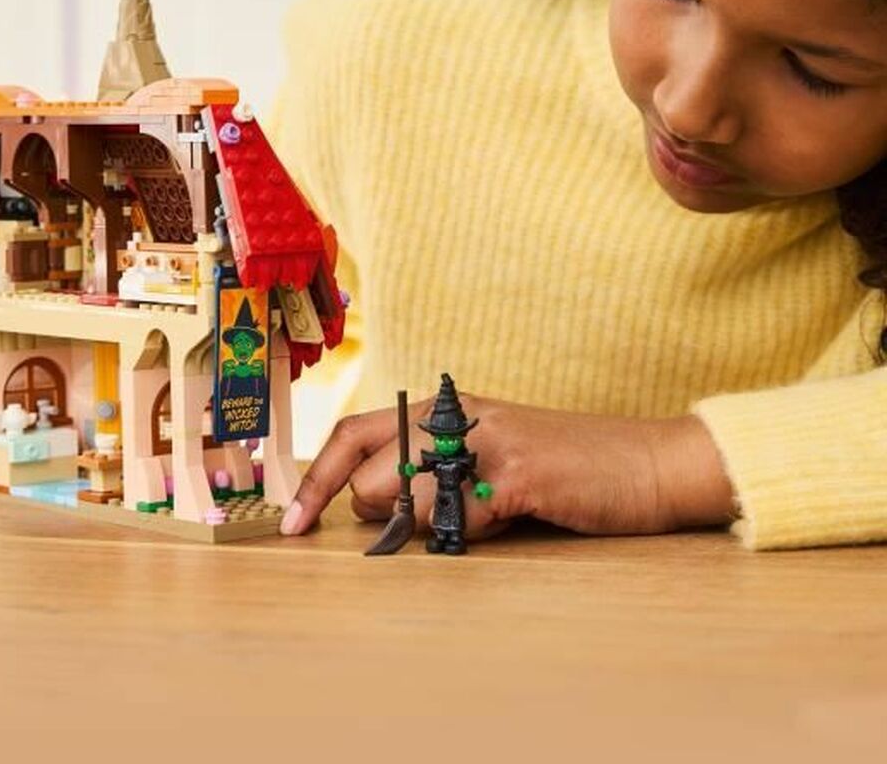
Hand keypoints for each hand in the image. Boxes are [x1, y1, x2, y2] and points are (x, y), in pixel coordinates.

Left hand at [279, 391, 734, 540]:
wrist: (649, 463)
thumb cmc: (565, 472)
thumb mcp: (487, 463)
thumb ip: (431, 476)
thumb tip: (371, 508)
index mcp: (445, 409)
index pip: (354, 432)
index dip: (316, 477)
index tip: (292, 521)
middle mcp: (455, 415)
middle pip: (368, 466)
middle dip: (376, 510)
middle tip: (418, 524)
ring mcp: (484, 439)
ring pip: (405, 495)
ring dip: (432, 525)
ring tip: (486, 514)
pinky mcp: (516, 471)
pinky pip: (457, 515)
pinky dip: (472, 533)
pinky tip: (512, 516)